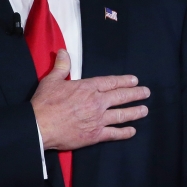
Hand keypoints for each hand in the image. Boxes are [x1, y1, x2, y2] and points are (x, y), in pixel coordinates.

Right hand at [30, 49, 149, 150]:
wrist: (40, 126)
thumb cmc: (45, 103)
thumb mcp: (51, 80)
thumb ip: (61, 66)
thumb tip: (63, 51)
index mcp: (88, 88)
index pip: (111, 82)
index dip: (124, 81)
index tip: (134, 80)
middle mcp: (97, 102)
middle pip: (121, 97)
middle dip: (136, 94)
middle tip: (146, 92)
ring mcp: (98, 119)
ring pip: (122, 115)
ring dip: (135, 112)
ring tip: (145, 110)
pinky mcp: (95, 135)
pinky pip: (114, 134)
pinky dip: (125, 133)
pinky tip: (133, 131)